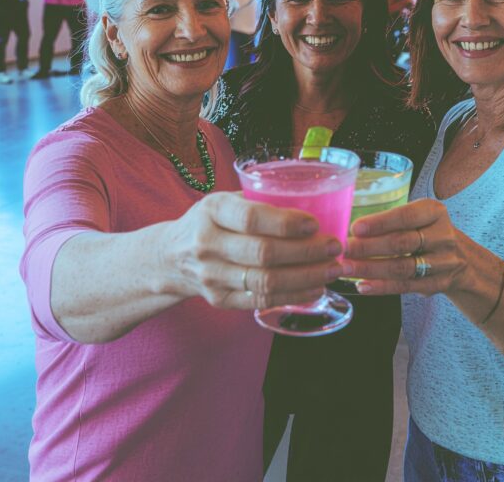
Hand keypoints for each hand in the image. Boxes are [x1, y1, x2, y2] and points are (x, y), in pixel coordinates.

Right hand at [167, 192, 343, 310]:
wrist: (169, 257)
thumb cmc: (209, 221)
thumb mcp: (223, 200)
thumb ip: (258, 200)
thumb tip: (312, 201)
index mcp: (212, 210)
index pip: (252, 219)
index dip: (287, 223)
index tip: (316, 224)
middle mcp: (208, 244)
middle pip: (263, 254)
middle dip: (306, 252)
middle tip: (334, 247)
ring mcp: (211, 276)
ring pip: (266, 282)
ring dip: (306, 277)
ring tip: (332, 269)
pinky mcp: (219, 300)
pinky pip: (262, 302)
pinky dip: (293, 296)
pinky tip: (315, 287)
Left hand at [342, 198, 470, 296]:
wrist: (462, 260)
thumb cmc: (428, 232)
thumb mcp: (420, 217)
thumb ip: (393, 220)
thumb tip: (351, 228)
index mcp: (435, 212)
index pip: (406, 216)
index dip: (380, 223)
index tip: (355, 228)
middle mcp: (442, 236)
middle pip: (402, 243)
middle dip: (370, 247)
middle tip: (345, 249)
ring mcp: (442, 262)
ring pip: (402, 267)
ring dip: (371, 269)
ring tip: (347, 268)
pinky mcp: (438, 284)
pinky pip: (406, 287)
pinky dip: (382, 287)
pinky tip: (363, 285)